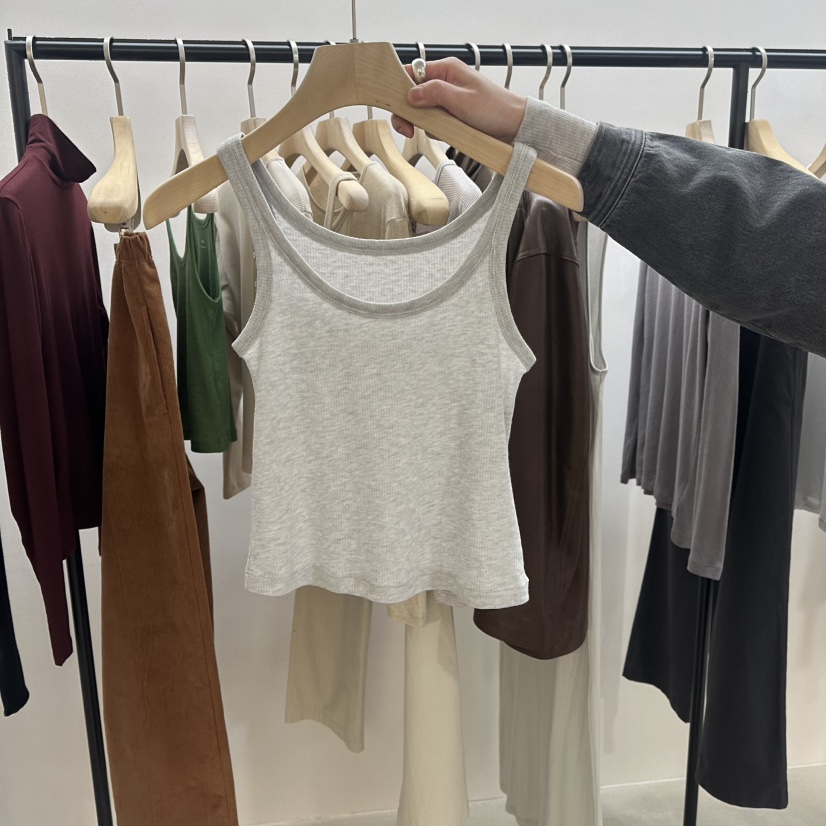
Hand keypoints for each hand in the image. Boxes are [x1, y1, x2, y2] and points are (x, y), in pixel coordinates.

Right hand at [391, 57, 527, 144]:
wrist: (514, 127)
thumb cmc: (494, 109)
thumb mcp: (461, 100)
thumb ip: (434, 93)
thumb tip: (410, 94)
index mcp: (447, 70)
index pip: (413, 73)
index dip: (400, 88)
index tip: (396, 106)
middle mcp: (445, 82)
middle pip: (413, 94)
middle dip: (407, 112)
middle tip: (407, 129)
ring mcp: (448, 99)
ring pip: (422, 110)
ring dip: (421, 122)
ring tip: (427, 132)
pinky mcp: (452, 115)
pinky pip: (433, 121)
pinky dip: (433, 129)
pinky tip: (442, 134)